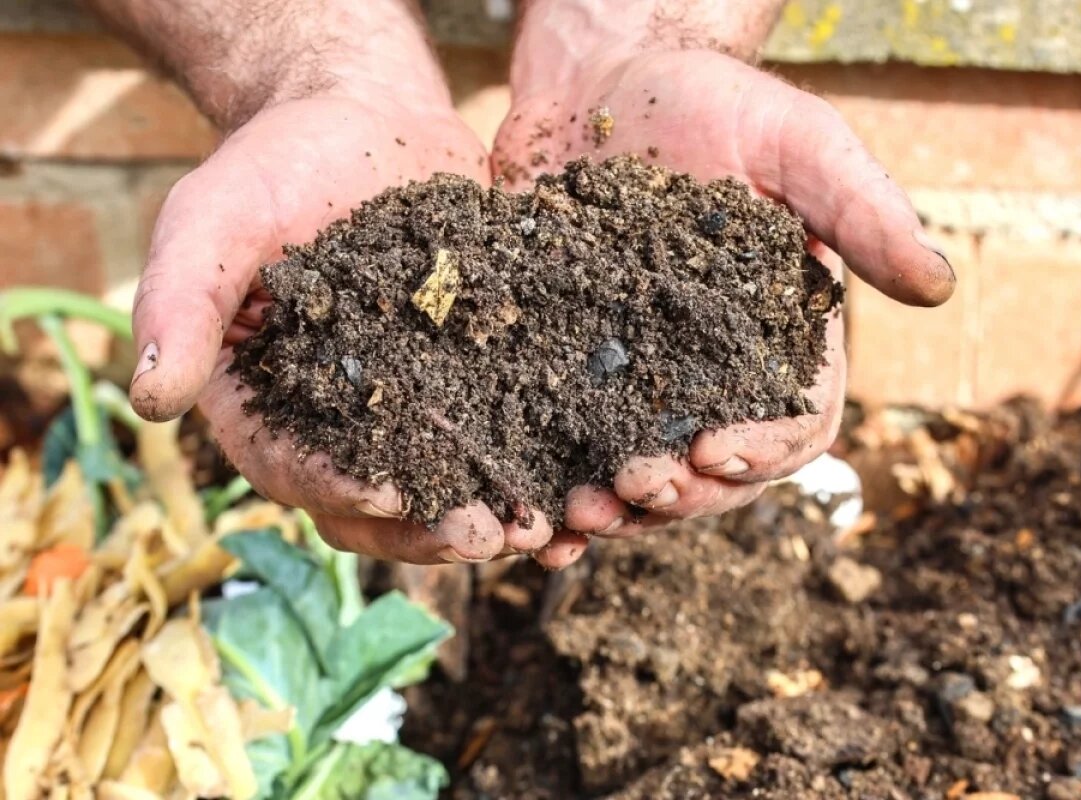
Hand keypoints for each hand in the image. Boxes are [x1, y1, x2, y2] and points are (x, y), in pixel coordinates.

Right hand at [121, 3, 559, 564]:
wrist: (368, 118)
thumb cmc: (276, 163)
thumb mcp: (214, 218)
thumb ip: (181, 301)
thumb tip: (151, 399)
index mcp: (268, 404)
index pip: (296, 470)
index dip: (342, 489)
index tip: (395, 493)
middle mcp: (340, 424)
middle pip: (382, 505)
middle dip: (437, 528)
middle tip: (495, 534)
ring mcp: (413, 408)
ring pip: (451, 488)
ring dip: (499, 516)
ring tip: (553, 525)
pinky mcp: (475, 381)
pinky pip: (506, 438)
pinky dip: (541, 467)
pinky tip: (586, 482)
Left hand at [494, 42, 954, 560]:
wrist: (599, 81)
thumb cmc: (710, 102)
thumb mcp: (796, 142)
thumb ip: (862, 210)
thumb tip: (940, 288)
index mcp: (782, 337)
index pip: (797, 422)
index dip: (766, 450)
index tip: (716, 449)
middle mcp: (716, 374)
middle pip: (718, 470)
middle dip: (684, 492)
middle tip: (638, 486)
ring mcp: (643, 378)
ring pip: (646, 475)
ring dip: (621, 508)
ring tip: (580, 512)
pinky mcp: (573, 367)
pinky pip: (571, 446)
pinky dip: (559, 487)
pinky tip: (536, 510)